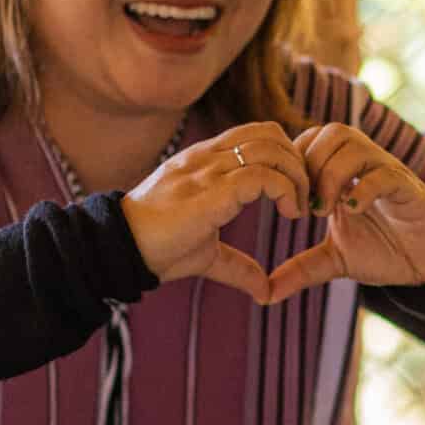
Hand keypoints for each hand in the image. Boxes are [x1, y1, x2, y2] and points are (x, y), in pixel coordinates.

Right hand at [122, 122, 309, 299]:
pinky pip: (260, 175)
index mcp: (204, 162)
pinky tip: (289, 213)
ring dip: (296, 176)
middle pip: (270, 133)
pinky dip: (284, 190)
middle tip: (304, 198)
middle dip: (297, 162)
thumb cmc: (157, 249)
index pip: (256, 133)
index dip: (284, 156)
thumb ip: (237, 266)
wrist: (121, 250)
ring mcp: (207, 171)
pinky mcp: (210, 192)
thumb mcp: (206, 255)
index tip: (294, 192)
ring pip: (269, 148)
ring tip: (297, 207)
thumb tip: (264, 291)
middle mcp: (207, 158)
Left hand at [265, 123, 424, 301]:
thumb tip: (265, 293)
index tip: (288, 203)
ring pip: (353, 144)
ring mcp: (388, 172)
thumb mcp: (335, 261)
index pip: (310, 139)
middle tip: (305, 207)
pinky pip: (385, 173)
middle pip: (329, 132)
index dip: (293, 164)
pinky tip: (353, 211)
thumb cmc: (386, 252)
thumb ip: (301, 269)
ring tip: (325, 211)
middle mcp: (366, 164)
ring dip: (331, 174)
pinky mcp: (409, 189)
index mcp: (344, 173)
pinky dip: (364, 188)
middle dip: (309, 166)